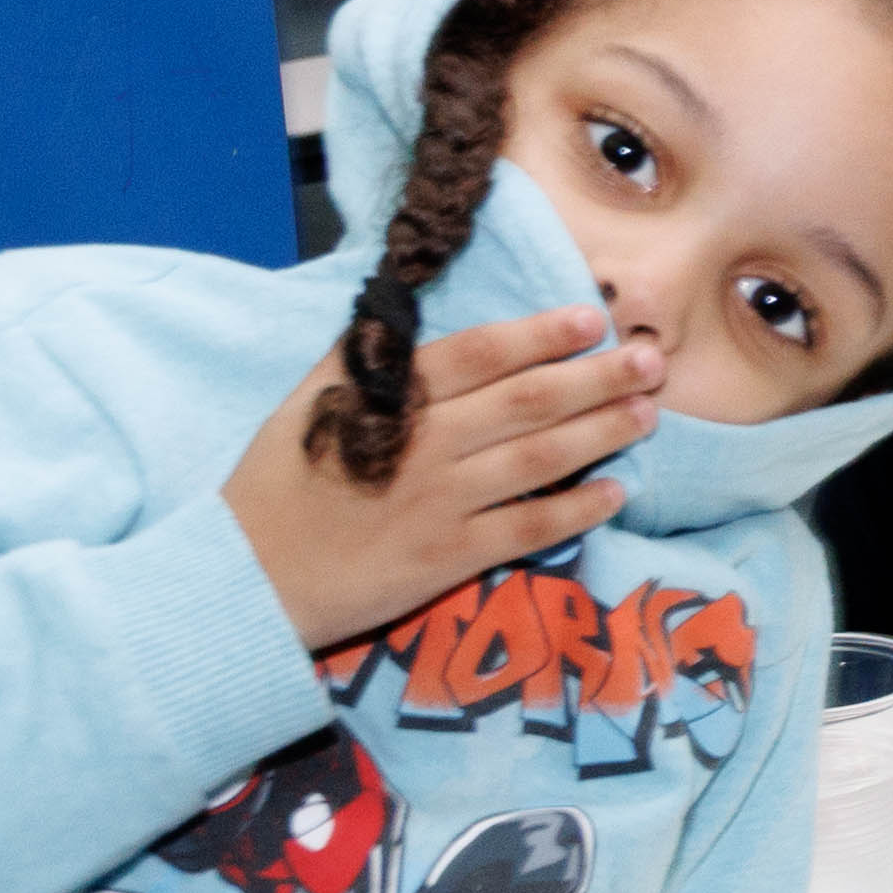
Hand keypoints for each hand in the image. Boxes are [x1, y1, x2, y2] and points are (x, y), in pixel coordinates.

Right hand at [219, 309, 661, 650]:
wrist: (242, 578)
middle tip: (651, 358)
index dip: (541, 333)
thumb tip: (405, 314)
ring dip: (603, 431)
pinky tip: (617, 492)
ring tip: (649, 412)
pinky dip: (578, 509)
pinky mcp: (450, 558)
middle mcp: (425, 445)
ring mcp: (441, 502)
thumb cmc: (273, 488)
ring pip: (542, 458)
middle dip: (599, 376)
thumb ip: (364, 361)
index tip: (593, 316)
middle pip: (530, 401)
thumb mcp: (307, 406)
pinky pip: (530, 529)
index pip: (480, 354)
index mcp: (389, 400)